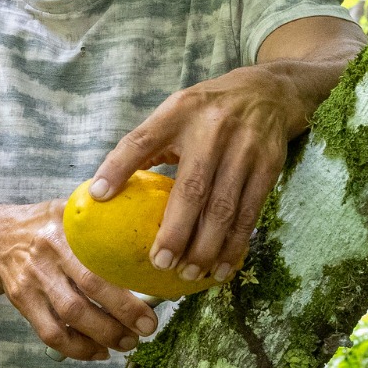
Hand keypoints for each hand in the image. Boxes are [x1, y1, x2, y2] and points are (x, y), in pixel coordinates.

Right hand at [0, 200, 158, 360]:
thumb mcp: (72, 212)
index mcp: (67, 228)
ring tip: (127, 343)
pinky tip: (98, 351)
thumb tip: (153, 238)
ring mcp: (33, 279)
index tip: (152, 307)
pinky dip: (77, 349)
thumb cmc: (49, 226)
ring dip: (103, 335)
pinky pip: (51, 333)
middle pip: (88, 289)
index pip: (100, 261)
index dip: (126, 290)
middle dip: (122, 315)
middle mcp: (49, 252)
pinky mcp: (23, 301)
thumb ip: (103, 222)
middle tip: (146, 330)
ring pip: (70, 316)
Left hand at [89, 65, 297, 285]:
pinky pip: (250, 212)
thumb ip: (145, 144)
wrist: (266, 93)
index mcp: (178, 113)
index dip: (118, 166)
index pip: (142, 139)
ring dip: (206, 247)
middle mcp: (212, 129)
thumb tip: (105, 189)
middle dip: (176, 231)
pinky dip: (235, 244)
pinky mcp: (268, 165)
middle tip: (160, 263)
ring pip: (223, 207)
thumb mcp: (174, 113)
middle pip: (192, 188)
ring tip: (188, 274)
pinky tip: (221, 268)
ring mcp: (244, 148)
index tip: (98, 197)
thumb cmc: (206, 112)